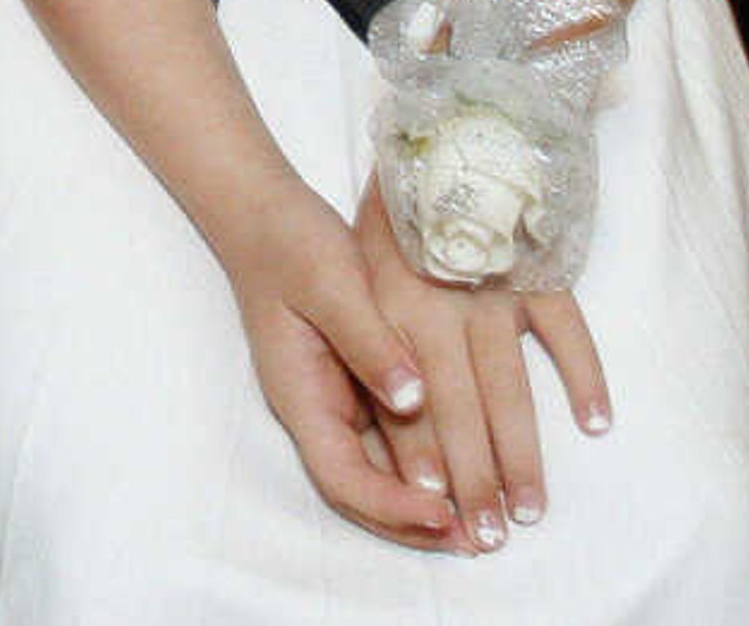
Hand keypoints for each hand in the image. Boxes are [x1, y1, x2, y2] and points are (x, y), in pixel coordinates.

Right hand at [201, 178, 465, 552]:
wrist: (264, 210)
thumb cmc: (290, 241)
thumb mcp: (331, 283)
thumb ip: (369, 341)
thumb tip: (413, 400)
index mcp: (300, 392)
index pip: (342, 475)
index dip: (392, 504)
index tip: (442, 512)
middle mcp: (318, 407)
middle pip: (363, 489)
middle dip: (416, 521)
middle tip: (478, 538)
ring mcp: (337, 396)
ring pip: (382, 468)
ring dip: (427, 498)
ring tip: (484, 521)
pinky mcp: (359, 379)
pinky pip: (394, 434)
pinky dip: (429, 459)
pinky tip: (471, 464)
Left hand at [348, 173, 611, 553]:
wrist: (446, 114)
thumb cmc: (394, 202)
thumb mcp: (358, 259)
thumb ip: (370, 330)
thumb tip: (396, 409)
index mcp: (392, 304)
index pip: (405, 400)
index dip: (419, 459)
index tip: (433, 511)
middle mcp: (443, 302)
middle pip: (459, 409)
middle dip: (474, 478)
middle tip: (490, 536)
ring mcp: (496, 286)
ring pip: (510, 385)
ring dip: (524, 450)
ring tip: (531, 507)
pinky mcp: (538, 266)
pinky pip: (566, 329)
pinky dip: (583, 374)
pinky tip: (595, 421)